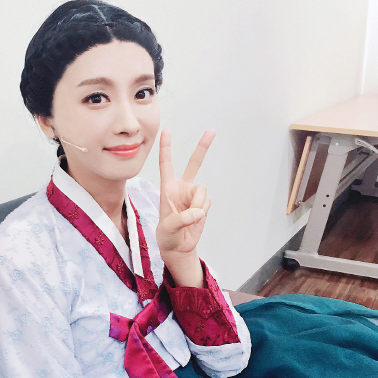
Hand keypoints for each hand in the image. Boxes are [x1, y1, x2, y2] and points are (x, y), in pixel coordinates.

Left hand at [156, 129, 214, 270]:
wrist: (178, 246)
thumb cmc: (167, 236)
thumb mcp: (168, 228)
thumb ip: (181, 219)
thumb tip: (199, 211)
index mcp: (167, 188)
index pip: (166, 164)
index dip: (166, 147)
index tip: (166, 130)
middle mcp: (181, 188)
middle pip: (194, 164)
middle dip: (203, 147)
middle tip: (212, 130)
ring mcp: (193, 195)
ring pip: (203, 191)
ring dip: (198, 205)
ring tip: (189, 218)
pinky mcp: (203, 204)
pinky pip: (207, 203)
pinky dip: (202, 212)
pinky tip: (195, 219)